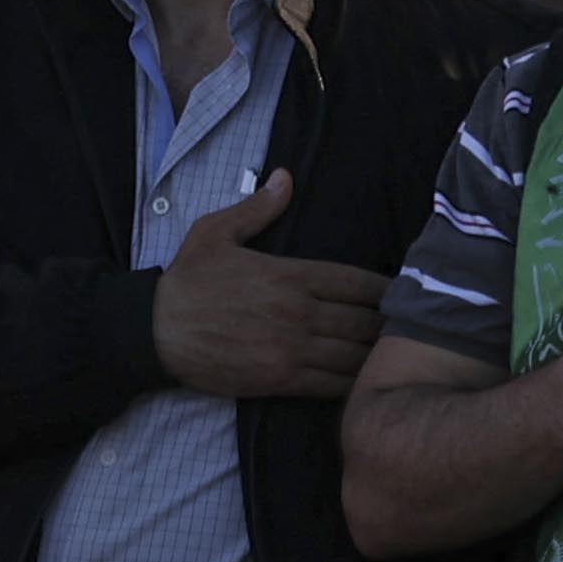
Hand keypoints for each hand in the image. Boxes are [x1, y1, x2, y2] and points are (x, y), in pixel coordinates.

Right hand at [150, 172, 391, 401]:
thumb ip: (256, 208)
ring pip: (355, 355)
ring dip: (377, 355)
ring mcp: (292, 348)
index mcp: (289, 275)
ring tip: (392, 355)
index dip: (387, 289)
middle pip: (365, 321)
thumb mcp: (214, 233)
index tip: (400, 292)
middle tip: (406, 327)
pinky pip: (333, 384)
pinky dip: (355, 382)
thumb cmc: (187, 281)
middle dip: (389, 325)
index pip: (357, 283)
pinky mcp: (282, 379)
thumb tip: (285, 177)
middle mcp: (298, 312)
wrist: (155, 331)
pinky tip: (366, 380)